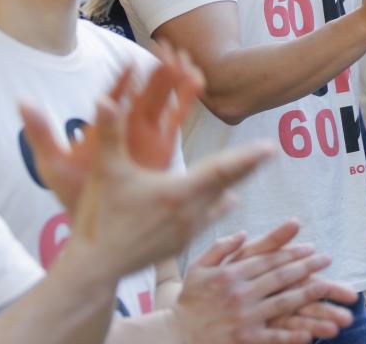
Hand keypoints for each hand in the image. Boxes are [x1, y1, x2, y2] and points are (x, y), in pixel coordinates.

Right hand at [20, 49, 273, 278]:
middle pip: (227, 184)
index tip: (270, 147)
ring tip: (249, 175)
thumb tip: (103, 99)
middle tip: (269, 152)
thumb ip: (109, 134)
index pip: (221, 170)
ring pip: (218, 204)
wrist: (96, 267)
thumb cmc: (100, 217)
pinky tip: (226, 203)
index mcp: (178, 191)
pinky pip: (207, 220)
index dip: (247, 157)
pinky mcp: (180, 244)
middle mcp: (190, 213)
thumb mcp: (106, 172)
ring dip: (233, 186)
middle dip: (248, 166)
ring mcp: (187, 231)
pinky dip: (218, 207)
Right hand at [174, 220, 356, 343]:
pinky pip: (273, 336)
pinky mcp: (245, 339)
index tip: (311, 248)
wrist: (175, 336)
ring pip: (282, 302)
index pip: (267, 260)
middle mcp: (240, 292)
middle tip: (326, 259)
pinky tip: (311, 331)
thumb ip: (220, 248)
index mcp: (230, 273)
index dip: (292, 252)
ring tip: (327, 286)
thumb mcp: (198, 267)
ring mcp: (244, 316)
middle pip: (280, 277)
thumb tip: (243, 233)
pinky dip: (292, 334)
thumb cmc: (188, 301)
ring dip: (308, 294)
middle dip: (306, 266)